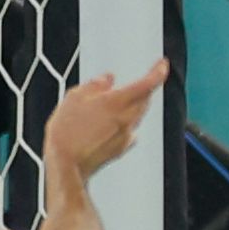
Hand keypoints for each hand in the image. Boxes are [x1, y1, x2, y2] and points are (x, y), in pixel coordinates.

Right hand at [42, 59, 168, 179]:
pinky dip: (123, 125)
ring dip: (131, 107)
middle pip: (145, 100)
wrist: (66, 164)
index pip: (147, 83)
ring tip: (110, 108)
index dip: (158, 72)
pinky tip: (105, 128)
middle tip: (132, 86)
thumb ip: (94, 85)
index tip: (162, 65)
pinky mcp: (122, 148)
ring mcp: (127, 134)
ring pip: (137, 115)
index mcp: (117, 101)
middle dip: (143, 90)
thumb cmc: (66, 132)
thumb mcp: (72, 98)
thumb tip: (107, 79)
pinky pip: (130, 132)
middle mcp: (127, 118)